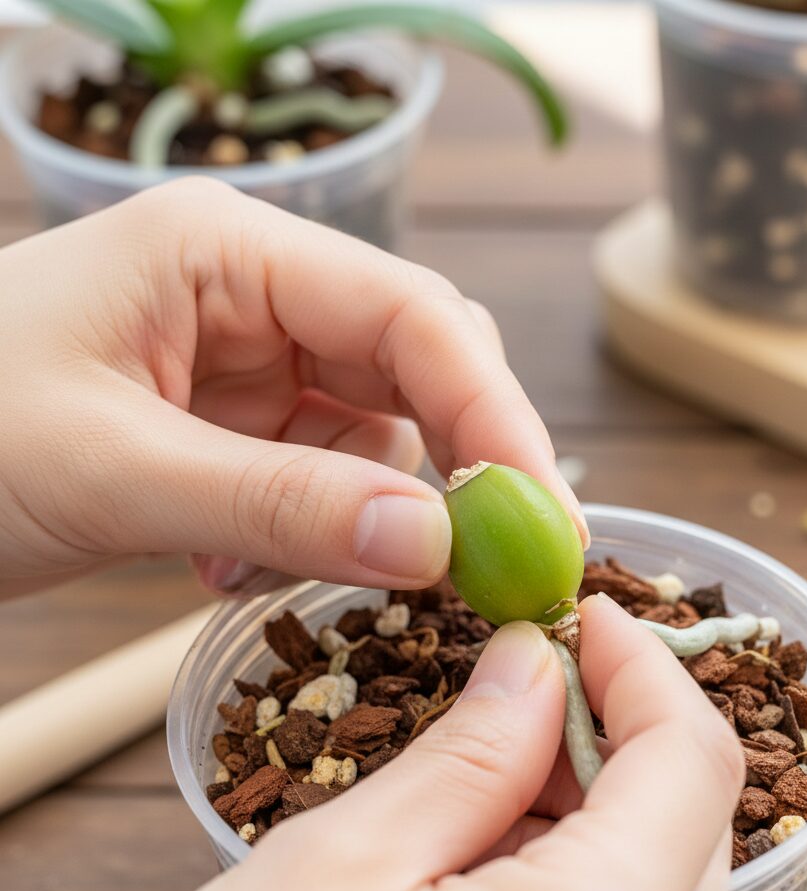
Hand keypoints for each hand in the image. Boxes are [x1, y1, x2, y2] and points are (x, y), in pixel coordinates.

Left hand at [0, 178, 583, 598]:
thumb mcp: (109, 470)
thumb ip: (280, 505)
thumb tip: (437, 545)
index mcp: (230, 251)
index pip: (412, 315)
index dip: (492, 413)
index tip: (540, 515)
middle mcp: (259, 293)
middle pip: (418, 367)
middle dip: (455, 466)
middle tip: (477, 565)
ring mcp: (253, 361)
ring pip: (379, 434)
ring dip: (362, 514)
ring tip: (258, 567)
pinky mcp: (241, 424)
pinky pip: (328, 477)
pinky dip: (313, 532)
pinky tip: (227, 565)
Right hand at [89, 597, 743, 890]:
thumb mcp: (344, 866)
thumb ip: (469, 754)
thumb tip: (534, 662)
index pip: (691, 759)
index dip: (643, 667)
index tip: (586, 615)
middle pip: (689, 821)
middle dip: (613, 729)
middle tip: (521, 681)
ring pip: (659, 886)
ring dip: (590, 803)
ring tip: (480, 773)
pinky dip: (575, 877)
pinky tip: (485, 861)